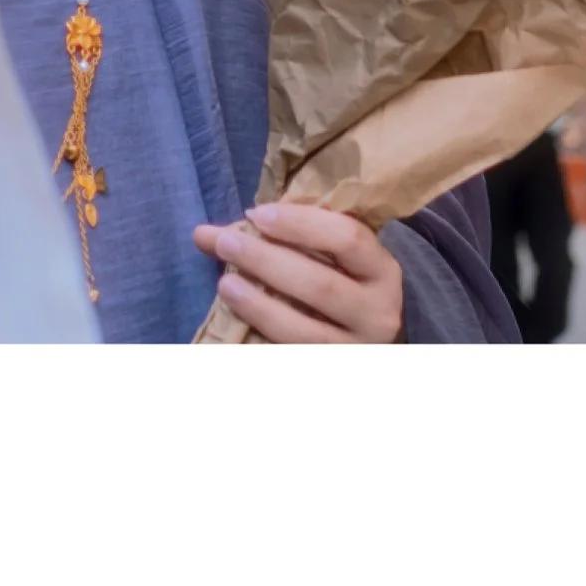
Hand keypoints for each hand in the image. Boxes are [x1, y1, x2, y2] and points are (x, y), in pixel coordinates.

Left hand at [191, 202, 403, 342]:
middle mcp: (378, 313)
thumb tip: (204, 234)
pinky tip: (235, 324)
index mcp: (382, 271)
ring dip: (258, 305)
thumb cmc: (338, 284)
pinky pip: (292, 355)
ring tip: (225, 284)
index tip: (256, 214)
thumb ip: (277, 237)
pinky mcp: (329, 371)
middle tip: (226, 243)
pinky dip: (262, 337)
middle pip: (321, 284)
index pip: (348, 238)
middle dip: (267, 261)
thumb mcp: (326, 257)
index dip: (300, 224)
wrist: (364, 341)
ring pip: (304, 330)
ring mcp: (355, 350)